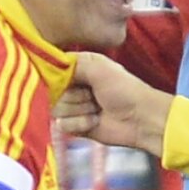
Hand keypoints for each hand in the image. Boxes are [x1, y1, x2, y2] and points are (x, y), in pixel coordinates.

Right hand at [53, 52, 171, 156]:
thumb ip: (71, 64)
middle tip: (93, 95)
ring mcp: (74, 106)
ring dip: (79, 110)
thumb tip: (48, 65)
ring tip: (97, 108)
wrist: (140, 120)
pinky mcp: (75, 125)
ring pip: (56, 109)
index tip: (68, 79)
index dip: (56, 74)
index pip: (52, 68)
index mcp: (79, 66)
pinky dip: (80, 124)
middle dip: (74, 95)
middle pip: (51, 91)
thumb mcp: (99, 68)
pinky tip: (95, 121)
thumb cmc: (125, 90)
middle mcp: (74, 85)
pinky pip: (62, 125)